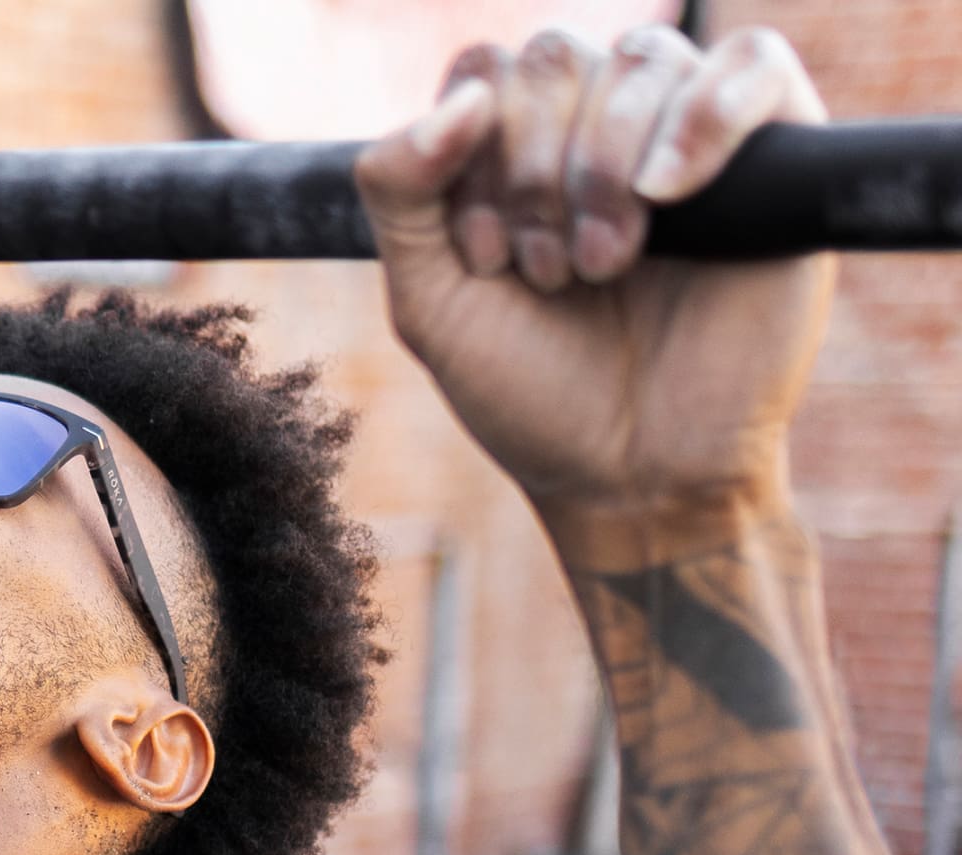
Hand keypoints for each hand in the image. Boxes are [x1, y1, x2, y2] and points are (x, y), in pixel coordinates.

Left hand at [354, 27, 835, 514]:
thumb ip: (399, 190)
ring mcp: (692, 136)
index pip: (484, 71)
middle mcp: (603, 125)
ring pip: (643, 57)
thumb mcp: (429, 298)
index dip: (472, 154)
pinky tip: (667, 191)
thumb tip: (464, 96)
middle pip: (556, 56)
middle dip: (534, 169)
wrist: (633, 472)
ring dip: (602, 166)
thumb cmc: (532, 390)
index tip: (486, 257)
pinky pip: (755, 63)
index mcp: (517, 147)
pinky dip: (704, 115)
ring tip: (602, 266)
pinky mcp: (780, 158)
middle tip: (548, 273)